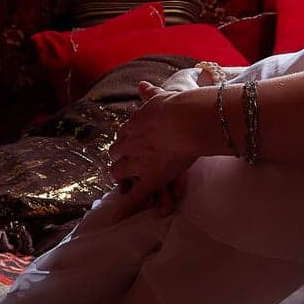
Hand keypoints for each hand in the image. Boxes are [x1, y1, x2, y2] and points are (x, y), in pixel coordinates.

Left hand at [104, 80, 198, 221]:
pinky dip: (125, 209)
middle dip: (120, 160)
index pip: (123, 135)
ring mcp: (138, 162)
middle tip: (124, 168)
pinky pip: (135, 197)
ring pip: (119, 173)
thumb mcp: (162, 97)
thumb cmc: (180, 106)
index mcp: (134, 124)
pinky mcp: (149, 179)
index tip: (128, 146)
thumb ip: (151, 94)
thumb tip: (142, 85)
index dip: (126, 143)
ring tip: (124, 186)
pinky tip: (117, 218)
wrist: (188, 119)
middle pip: (116, 154)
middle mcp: (130, 143)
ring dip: (122, 179)